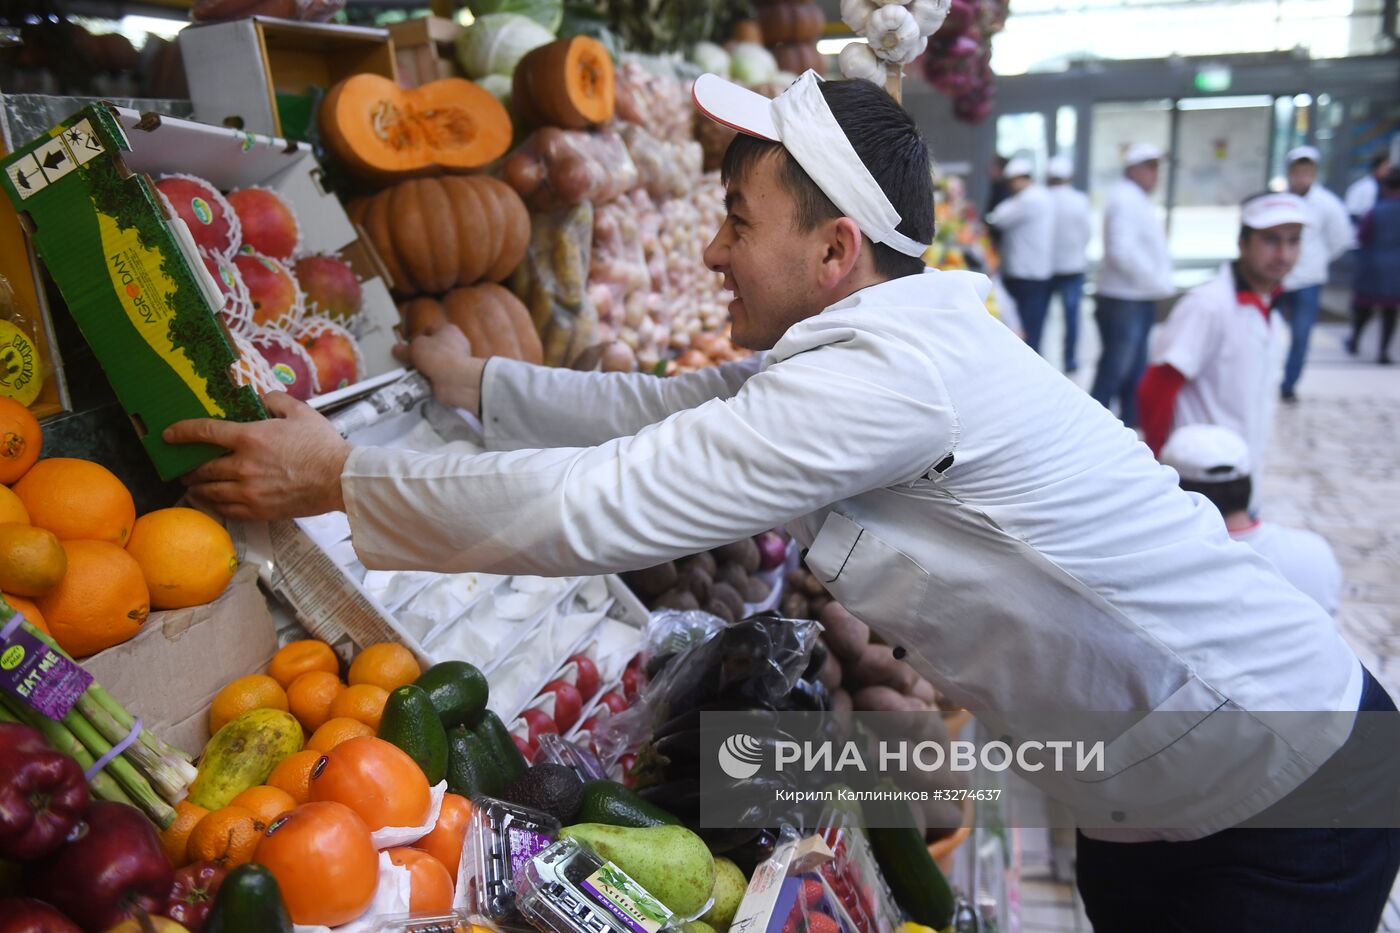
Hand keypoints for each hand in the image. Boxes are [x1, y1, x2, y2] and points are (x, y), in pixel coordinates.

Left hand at [164, 391, 352, 520]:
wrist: (340, 479)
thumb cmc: (323, 445)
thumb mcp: (300, 412)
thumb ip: (275, 401)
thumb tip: (261, 398)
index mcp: (250, 438)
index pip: (204, 432)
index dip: (182, 432)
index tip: (169, 435)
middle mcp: (242, 465)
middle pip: (201, 468)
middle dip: (189, 467)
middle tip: (185, 467)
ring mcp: (248, 491)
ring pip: (209, 492)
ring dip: (197, 488)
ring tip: (194, 487)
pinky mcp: (258, 510)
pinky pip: (225, 509)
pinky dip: (214, 505)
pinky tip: (213, 501)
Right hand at [392, 322, 485, 416]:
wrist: (456, 380)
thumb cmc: (439, 356)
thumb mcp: (415, 347)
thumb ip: (405, 348)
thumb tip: (397, 349)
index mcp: (448, 330)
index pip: (429, 329)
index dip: (416, 336)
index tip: (406, 345)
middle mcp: (455, 344)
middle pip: (432, 347)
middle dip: (419, 354)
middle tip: (406, 360)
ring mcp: (457, 361)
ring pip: (434, 363)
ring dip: (424, 368)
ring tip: (411, 373)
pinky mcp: (455, 376)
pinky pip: (437, 376)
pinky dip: (430, 379)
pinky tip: (420, 381)